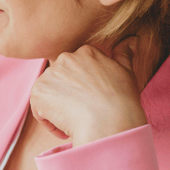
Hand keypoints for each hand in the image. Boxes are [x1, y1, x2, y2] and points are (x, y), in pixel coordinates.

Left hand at [29, 37, 147, 146]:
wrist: (108, 121)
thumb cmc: (121, 100)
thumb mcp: (126, 72)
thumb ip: (124, 55)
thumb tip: (132, 39)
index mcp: (85, 52)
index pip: (75, 70)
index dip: (82, 89)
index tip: (92, 102)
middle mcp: (65, 58)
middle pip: (60, 82)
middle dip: (68, 98)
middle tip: (83, 113)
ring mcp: (49, 74)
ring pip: (49, 95)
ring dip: (58, 110)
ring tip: (75, 122)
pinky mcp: (38, 92)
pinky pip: (39, 109)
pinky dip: (50, 123)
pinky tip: (66, 129)